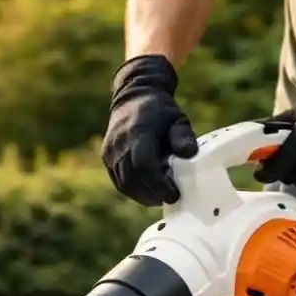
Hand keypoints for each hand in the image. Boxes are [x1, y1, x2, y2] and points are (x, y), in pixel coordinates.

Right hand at [102, 55, 198, 206]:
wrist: (134, 96)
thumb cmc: (160, 111)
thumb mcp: (177, 119)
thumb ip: (183, 136)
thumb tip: (189, 154)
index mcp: (138, 131)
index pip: (145, 165)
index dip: (159, 185)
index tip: (173, 195)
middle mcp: (120, 142)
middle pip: (133, 179)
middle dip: (152, 195)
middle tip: (169, 198)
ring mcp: (110, 150)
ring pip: (124, 184)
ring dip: (142, 196)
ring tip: (159, 196)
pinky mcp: (106, 157)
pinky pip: (119, 181)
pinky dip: (133, 190)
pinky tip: (147, 191)